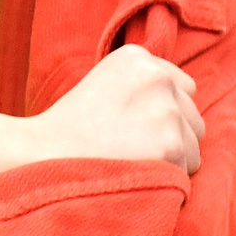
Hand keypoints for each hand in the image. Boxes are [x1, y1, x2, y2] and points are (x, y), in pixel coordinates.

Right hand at [30, 45, 201, 171]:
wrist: (41, 157)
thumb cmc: (66, 128)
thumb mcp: (100, 83)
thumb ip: (139, 83)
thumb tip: (179, 98)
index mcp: (138, 58)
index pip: (181, 86)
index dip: (160, 110)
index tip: (136, 126)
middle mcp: (158, 78)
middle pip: (192, 114)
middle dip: (171, 133)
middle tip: (131, 147)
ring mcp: (166, 110)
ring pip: (194, 143)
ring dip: (172, 157)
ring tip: (132, 161)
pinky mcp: (171, 145)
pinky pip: (188, 168)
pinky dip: (168, 177)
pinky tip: (136, 173)